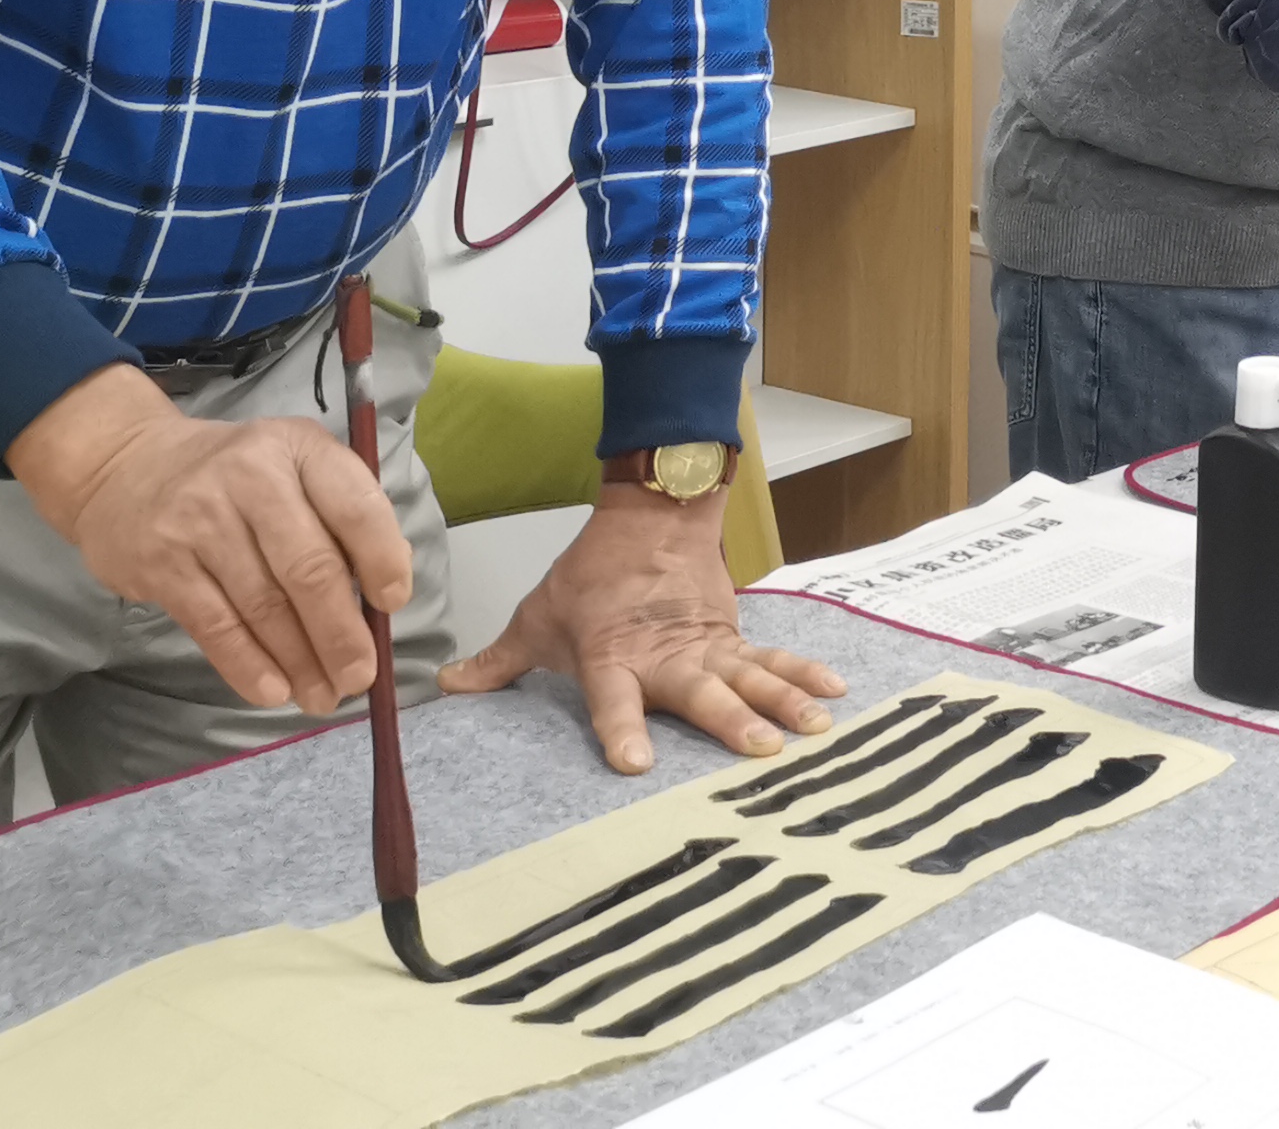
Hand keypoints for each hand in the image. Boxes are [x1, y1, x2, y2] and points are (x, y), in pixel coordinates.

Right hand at [10, 364, 410, 717]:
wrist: (124, 467)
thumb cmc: (234, 474)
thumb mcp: (293, 465)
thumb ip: (337, 515)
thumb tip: (379, 596)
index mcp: (300, 449)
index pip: (355, 506)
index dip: (382, 559)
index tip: (393, 605)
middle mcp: (252, 478)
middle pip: (309, 567)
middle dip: (341, 632)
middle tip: (361, 677)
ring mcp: (201, 521)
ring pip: (263, 605)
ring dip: (299, 660)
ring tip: (323, 696)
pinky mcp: (162, 564)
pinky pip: (215, 625)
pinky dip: (248, 665)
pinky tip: (274, 691)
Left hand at [441, 483, 843, 772]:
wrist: (653, 515)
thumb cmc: (594, 574)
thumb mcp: (538, 617)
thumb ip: (499, 662)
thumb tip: (443, 687)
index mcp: (612, 657)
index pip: (613, 699)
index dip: (621, 728)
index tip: (635, 763)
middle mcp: (665, 657)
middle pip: (700, 691)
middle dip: (730, 720)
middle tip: (760, 748)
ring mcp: (706, 646)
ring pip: (748, 676)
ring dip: (782, 701)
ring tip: (812, 728)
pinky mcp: (733, 638)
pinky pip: (772, 660)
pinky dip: (804, 674)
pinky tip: (835, 694)